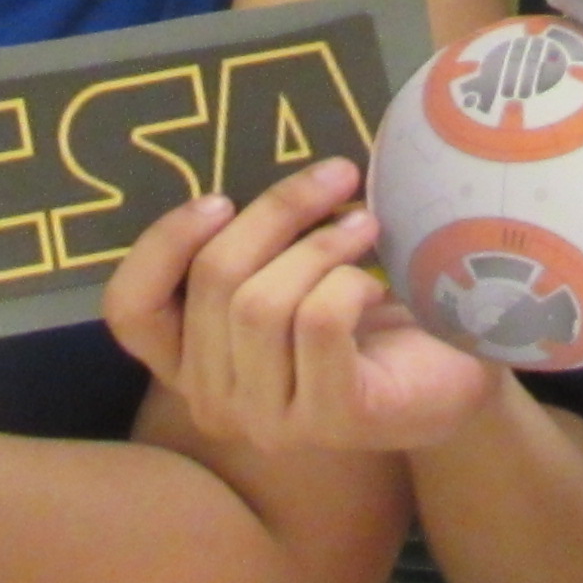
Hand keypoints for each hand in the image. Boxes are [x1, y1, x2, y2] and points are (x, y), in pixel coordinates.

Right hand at [104, 158, 504, 454]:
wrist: (451, 370)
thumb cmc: (361, 309)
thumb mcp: (284, 267)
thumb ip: (246, 241)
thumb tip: (239, 161)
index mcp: (187, 361)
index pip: (131, 309)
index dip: (163, 244)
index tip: (218, 198)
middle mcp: (214, 402)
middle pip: (213, 281)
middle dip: (277, 213)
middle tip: (335, 177)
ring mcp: (270, 421)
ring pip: (261, 302)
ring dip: (321, 245)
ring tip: (364, 226)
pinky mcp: (331, 419)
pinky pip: (318, 322)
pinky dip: (349, 282)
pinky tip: (377, 282)